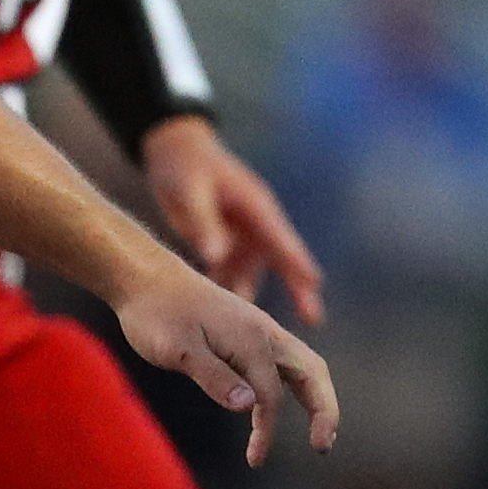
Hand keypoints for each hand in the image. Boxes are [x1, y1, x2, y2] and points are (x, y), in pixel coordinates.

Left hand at [113, 258, 338, 466]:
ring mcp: (258, 331)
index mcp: (251, 339)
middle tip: (324, 447)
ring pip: (302, 365)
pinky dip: (289, 387)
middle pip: (312, 373)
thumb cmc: (156, 315)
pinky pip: (281, 362)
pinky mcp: (247, 333)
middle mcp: (264, 333)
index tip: (254, 460)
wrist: (145, 279)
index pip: (271, 395)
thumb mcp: (177, 350)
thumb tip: (250, 407)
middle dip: (325, 410)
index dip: (267, 430)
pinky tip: (271, 407)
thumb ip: (214, 377)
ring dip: (314, 398)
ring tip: (319, 433)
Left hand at [141, 117, 322, 324]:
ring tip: (264, 334)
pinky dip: (228, 293)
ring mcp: (241, 237)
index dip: (296, 260)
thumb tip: (216, 256)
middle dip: (297, 288)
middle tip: (314, 318)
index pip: (280, 237)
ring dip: (255, 299)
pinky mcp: (224, 245)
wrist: (173, 154)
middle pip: (280, 261)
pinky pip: (229, 273)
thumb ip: (204, 224)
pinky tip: (226, 321)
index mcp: (255, 207)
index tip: (314, 282)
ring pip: (252, 274)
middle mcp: (255, 225)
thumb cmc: (185, 167)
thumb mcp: (191, 192)